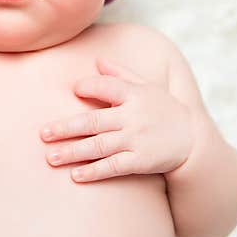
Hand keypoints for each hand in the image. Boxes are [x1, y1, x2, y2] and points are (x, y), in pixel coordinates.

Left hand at [39, 58, 194, 182]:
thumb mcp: (147, 87)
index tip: (73, 90)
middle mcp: (132, 117)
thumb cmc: (164, 110)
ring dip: (73, 152)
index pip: (106, 87)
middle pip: (93, 122)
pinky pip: (113, 167)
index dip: (88, 86)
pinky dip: (94, 171)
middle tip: (43, 134)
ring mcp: (136, 140)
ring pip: (98, 146)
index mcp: (134, 95)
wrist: (193, 141)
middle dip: (65, 128)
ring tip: (51, 158)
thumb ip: (121, 74)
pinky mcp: (140, 161)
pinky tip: (76, 175)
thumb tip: (97, 60)